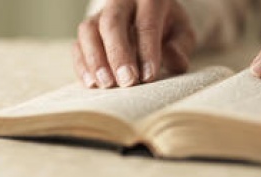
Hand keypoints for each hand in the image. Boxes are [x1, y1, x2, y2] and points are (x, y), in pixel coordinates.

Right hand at [73, 0, 195, 88]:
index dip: (147, 50)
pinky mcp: (87, 31)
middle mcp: (121, 2)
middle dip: (118, 55)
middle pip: (112, 23)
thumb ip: (180, 47)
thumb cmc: (168, 27)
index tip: (149, 76)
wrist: (149, 18)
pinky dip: (83, 65)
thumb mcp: (182, 33)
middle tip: (127, 81)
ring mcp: (100, 15)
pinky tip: (92, 84)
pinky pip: (78, 45)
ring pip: (89, 31)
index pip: (146, 23)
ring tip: (107, 84)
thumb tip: (174, 60)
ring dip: (96, 60)